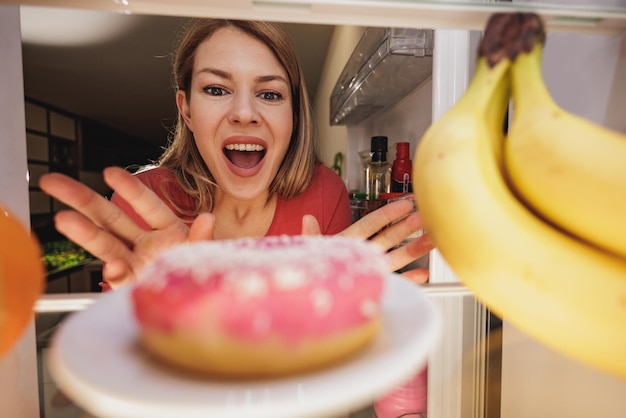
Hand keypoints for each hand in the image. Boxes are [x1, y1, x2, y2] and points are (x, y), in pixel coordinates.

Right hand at [39, 167, 214, 288]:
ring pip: (105, 243)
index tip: (110, 173)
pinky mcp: (131, 284)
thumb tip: (207, 218)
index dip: (129, 190)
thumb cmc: (204, 274)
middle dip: (82, 198)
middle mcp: (146, 243)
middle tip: (53, 182)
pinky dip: (114, 272)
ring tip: (62, 219)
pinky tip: (112, 266)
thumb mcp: (206, 254)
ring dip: (84, 231)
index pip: (147, 205)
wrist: (200, 305)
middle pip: (111, 218)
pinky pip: (119, 277)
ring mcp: (135, 262)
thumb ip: (202, 238)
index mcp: (168, 229)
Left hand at [302, 199, 433, 283]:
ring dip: (414, 249)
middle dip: (407, 228)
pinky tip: (422, 275)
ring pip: (396, 257)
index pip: (370, 224)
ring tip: (431, 240)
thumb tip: (307, 219)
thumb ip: (311, 235)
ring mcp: (370, 268)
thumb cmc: (310, 265)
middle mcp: (363, 252)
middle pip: (389, 237)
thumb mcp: (310, 249)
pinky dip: (408, 279)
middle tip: (424, 217)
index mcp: (348, 240)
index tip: (404, 204)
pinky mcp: (374, 285)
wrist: (308, 290)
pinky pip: (394, 282)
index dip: (387, 214)